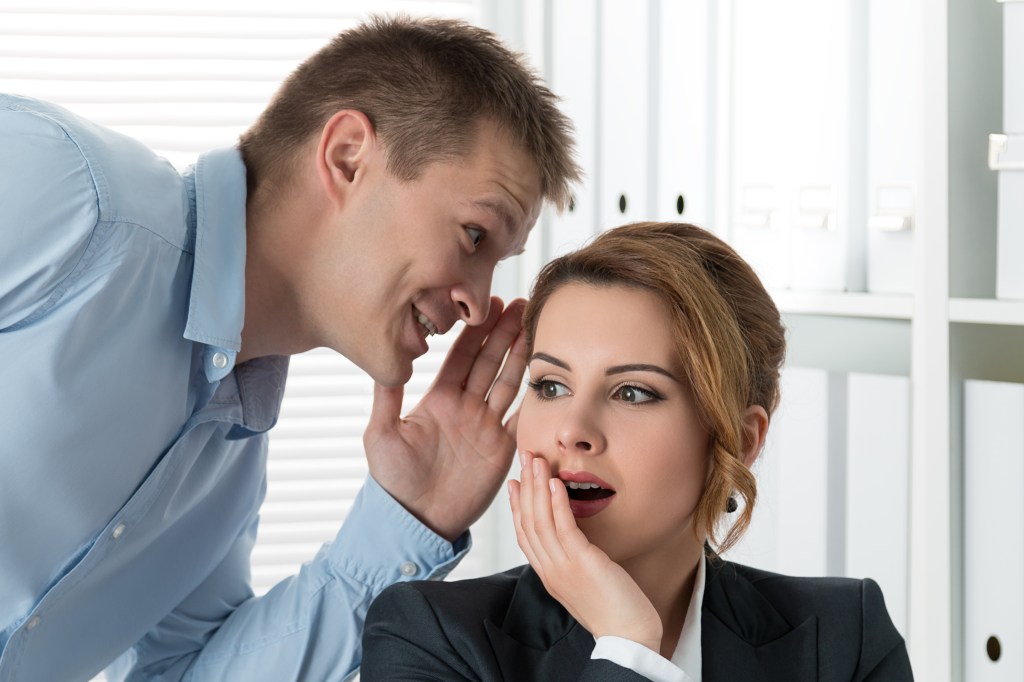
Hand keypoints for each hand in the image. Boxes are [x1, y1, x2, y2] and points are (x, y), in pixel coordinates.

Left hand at [364, 297, 525, 541]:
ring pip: (508, 382)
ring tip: (536, 328)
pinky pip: (523, 417)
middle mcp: (465, 407)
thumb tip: (385, 361)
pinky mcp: (503, 448)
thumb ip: (386, 398)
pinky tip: (548, 376)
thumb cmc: (394, 480)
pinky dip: (536, 398)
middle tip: (520, 305)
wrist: (418, 521)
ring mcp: (486, 426)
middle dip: (504, 333)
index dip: (475, 331)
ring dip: (522, 356)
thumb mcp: (381, 435)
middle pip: (489, 362)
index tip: (489, 305)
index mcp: (438, 399)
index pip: (461, 356)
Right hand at [509, 452, 662, 651]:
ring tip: (537, 461)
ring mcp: (562, 567)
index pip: (524, 535)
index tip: (515, 483)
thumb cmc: (614, 610)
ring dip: (537, 487)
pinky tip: (555, 483)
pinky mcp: (581, 563)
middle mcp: (549, 570)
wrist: (628, 637)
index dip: (517, 506)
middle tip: (526, 459)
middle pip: (528, 522)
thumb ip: (574, 560)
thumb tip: (574, 539)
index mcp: (548, 575)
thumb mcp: (585, 581)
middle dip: (525, 487)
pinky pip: (563, 527)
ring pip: (540, 520)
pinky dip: (557, 503)